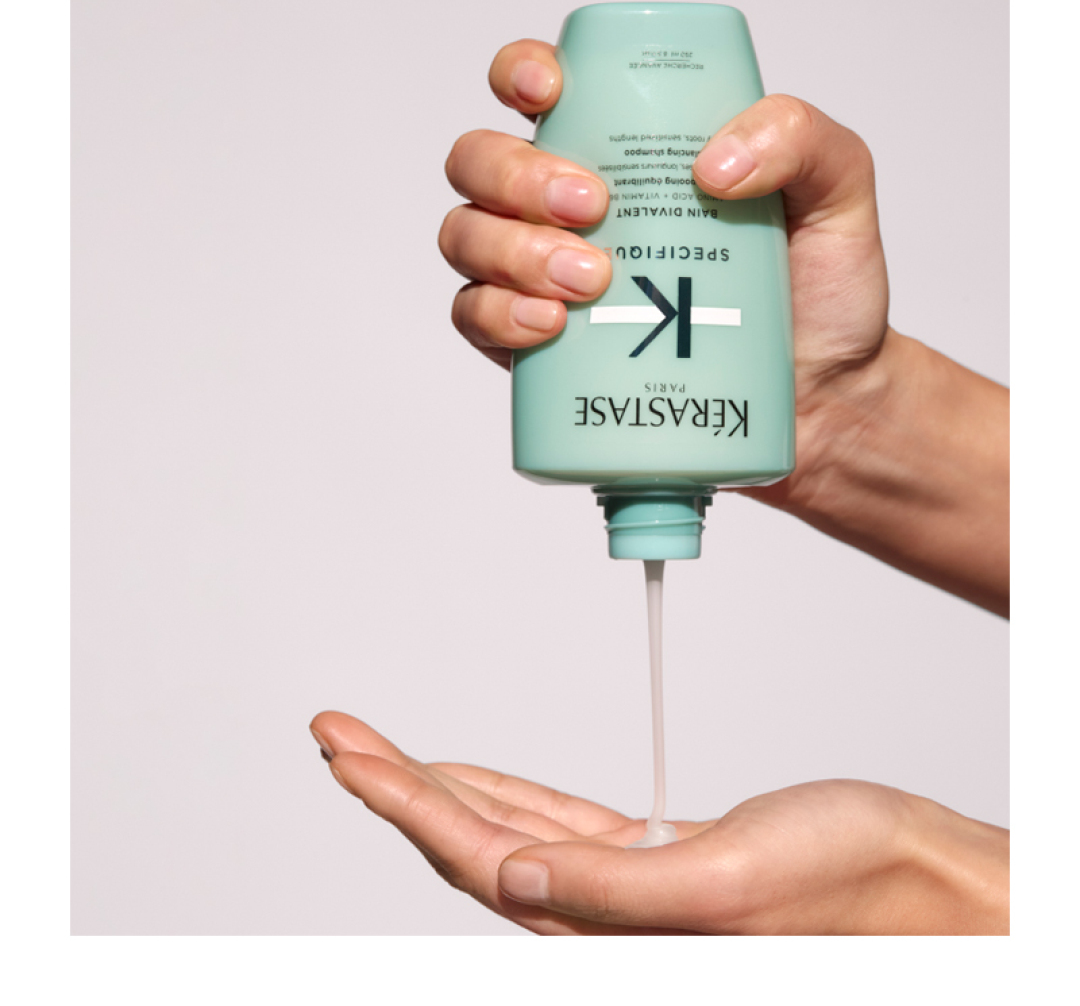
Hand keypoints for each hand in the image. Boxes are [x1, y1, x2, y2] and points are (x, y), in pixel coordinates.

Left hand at [311, 711, 1008, 935]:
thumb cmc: (854, 884)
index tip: (348, 751)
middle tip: (339, 732)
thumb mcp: (730, 885)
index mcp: (609, 933)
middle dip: (398, 785)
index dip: (401, 801)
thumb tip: (506, 878)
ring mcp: (623, 889)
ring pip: (505, 832)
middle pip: (470, 843)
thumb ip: (611, 893)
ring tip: (381, 747)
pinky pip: (558, 826)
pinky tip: (473, 774)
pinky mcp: (652, 862)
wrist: (925, 878)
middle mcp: (602, 918)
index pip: (474, 860)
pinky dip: (508, 791)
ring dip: (442, 784)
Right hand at [439, 40, 1008, 615]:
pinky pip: (475, 317)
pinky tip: (548, 326)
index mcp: (625, 148)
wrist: (819, 401)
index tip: (550, 93)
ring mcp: (543, 275)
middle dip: (519, 176)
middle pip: (482, 163)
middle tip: (594, 209)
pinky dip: (496, 315)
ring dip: (511, 249)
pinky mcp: (538, 346)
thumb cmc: (818, 294)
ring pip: (468, 237)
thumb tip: (711, 163)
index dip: (521, 73)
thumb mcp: (838, 193)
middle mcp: (567, 206)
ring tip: (590, 281)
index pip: (540, 86)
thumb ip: (801, 139)